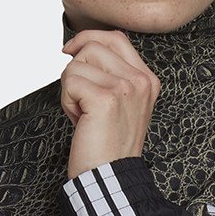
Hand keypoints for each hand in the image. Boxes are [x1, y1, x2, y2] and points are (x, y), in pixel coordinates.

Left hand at [60, 29, 160, 178]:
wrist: (110, 177)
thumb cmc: (107, 145)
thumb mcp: (118, 104)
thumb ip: (110, 75)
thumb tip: (78, 47)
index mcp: (147, 80)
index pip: (115, 38)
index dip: (87, 38)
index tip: (70, 52)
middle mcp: (140, 80)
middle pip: (93, 46)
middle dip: (77, 72)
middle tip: (83, 102)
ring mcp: (126, 88)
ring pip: (78, 64)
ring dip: (70, 90)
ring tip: (83, 115)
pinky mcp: (106, 98)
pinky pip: (70, 81)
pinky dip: (67, 101)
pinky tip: (79, 121)